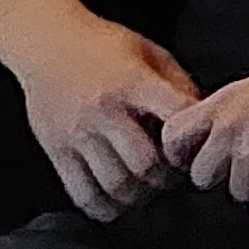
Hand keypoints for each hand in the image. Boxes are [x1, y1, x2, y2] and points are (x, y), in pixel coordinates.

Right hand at [11, 5, 206, 217]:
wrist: (45, 42)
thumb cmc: (102, 46)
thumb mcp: (148, 51)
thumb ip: (177, 85)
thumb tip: (203, 121)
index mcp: (132, 81)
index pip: (174, 120)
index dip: (191, 140)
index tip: (191, 145)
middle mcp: (103, 110)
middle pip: (145, 164)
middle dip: (166, 176)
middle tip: (170, 173)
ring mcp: (77, 133)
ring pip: (116, 184)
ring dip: (140, 195)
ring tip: (146, 185)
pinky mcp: (56, 151)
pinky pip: (83, 194)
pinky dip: (106, 206)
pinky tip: (117, 198)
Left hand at [161, 49, 248, 214]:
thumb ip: (240, 99)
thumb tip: (233, 112)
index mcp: (225, 103)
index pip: (175, 133)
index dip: (178, 149)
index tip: (188, 156)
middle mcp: (230, 133)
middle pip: (201, 173)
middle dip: (219, 174)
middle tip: (238, 168)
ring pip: (234, 191)